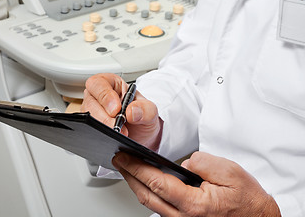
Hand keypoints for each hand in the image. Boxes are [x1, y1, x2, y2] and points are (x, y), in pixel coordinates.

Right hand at [81, 73, 161, 149]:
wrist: (142, 136)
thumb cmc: (142, 117)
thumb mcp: (150, 111)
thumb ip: (145, 109)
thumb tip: (132, 111)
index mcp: (112, 84)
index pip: (99, 83)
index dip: (105, 95)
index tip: (116, 109)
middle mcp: (99, 97)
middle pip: (90, 102)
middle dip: (104, 116)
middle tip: (118, 126)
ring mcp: (93, 112)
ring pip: (88, 117)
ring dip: (103, 126)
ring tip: (120, 133)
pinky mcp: (91, 127)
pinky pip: (89, 130)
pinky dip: (100, 134)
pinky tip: (112, 137)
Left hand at [112, 151, 280, 216]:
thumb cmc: (246, 198)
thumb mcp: (229, 171)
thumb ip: (202, 162)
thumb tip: (183, 163)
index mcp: (194, 204)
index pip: (156, 182)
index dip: (136, 168)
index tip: (124, 157)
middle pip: (146, 195)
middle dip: (129, 176)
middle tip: (118, 160)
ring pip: (150, 203)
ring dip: (135, 184)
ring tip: (127, 168)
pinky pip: (159, 207)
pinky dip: (148, 192)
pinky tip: (145, 182)